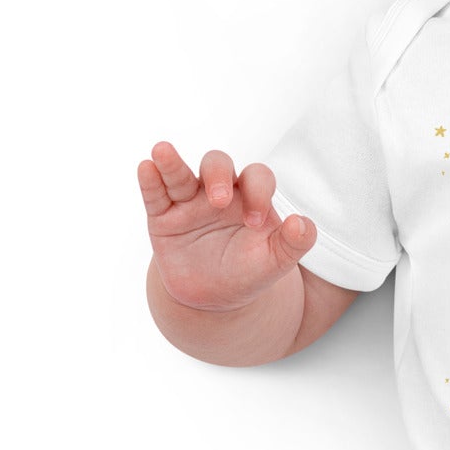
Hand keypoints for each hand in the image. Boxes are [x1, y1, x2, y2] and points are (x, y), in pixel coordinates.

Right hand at [137, 142, 318, 312]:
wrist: (214, 297)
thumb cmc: (248, 271)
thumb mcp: (276, 262)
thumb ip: (295, 243)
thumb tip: (303, 224)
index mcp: (250, 198)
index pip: (256, 178)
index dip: (258, 193)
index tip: (256, 223)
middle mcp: (219, 192)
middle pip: (217, 165)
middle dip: (218, 177)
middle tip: (220, 202)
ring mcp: (188, 202)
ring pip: (180, 174)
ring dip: (171, 162)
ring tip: (163, 151)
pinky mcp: (162, 216)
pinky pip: (155, 193)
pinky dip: (150, 180)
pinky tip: (146, 167)